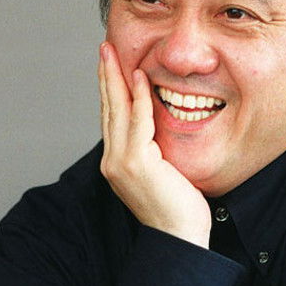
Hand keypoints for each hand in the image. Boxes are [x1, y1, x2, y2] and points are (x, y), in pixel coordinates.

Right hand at [98, 42, 211, 248]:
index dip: (110, 90)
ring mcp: (120, 162)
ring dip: (114, 78)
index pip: (112, 118)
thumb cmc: (177, 208)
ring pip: (116, 110)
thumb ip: (153, 151)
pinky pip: (137, 121)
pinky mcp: (135, 162)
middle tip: (104, 49)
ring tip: (112, 53)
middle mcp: (112, 161)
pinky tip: (139, 77)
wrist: (180, 236)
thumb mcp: (162, 173)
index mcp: (117, 163)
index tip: (111, 66)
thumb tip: (159, 131)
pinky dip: (137, 97)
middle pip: (107, 109)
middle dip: (106, 76)